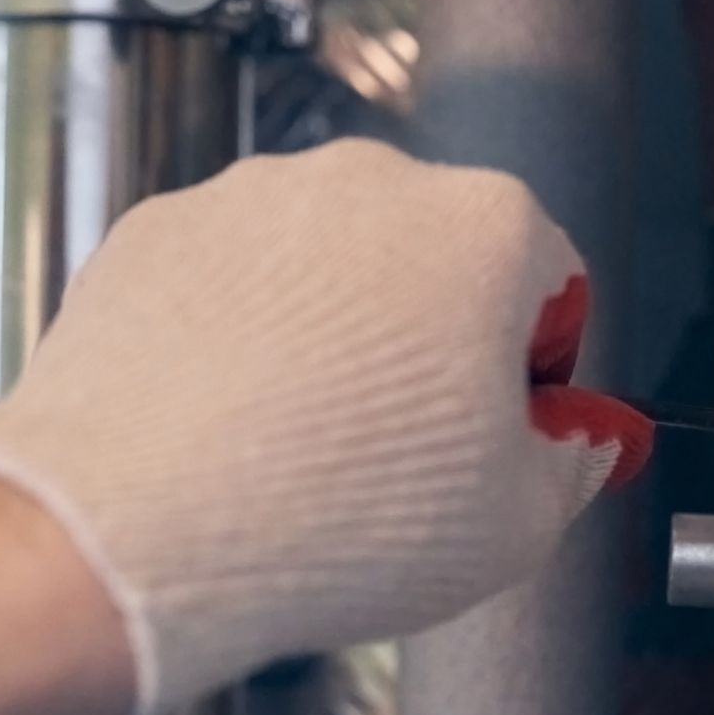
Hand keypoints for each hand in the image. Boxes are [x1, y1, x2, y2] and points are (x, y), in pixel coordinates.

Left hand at [0, 138, 651, 714]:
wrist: (133, 532)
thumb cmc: (328, 517)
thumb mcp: (516, 526)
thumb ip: (575, 464)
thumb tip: (580, 443)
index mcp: (487, 229)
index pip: (553, 287)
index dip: (538, 373)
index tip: (511, 429)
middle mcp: (371, 183)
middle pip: (437, 262)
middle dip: (435, 343)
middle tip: (408, 451)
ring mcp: (253, 197)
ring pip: (328, 265)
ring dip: (335, 336)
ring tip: (306, 449)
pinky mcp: (157, 229)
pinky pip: (229, 279)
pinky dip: (238, 336)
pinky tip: (231, 425)